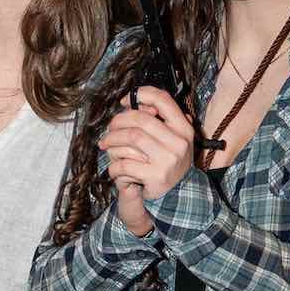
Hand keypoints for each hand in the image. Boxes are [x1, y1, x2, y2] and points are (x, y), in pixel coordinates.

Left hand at [102, 87, 194, 228]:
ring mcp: (167, 159)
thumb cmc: (168, 163)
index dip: (141, 94)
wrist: (177, 196)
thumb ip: (159, 121)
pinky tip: (115, 168)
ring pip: (130, 138)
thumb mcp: (172, 140)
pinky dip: (114, 165)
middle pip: (140, 119)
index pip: (163, 100)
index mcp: (183, 129)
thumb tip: (136, 101)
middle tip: (109, 128)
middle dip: (118, 121)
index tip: (124, 100)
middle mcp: (178, 143)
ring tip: (106, 145)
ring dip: (112, 141)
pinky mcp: (155, 176)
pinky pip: (125, 163)